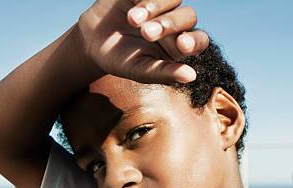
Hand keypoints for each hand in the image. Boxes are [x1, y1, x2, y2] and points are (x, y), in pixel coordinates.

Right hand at [78, 0, 208, 83]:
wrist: (94, 42)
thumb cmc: (123, 61)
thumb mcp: (141, 70)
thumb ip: (165, 73)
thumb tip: (191, 76)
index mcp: (180, 45)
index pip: (199, 40)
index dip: (195, 40)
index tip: (183, 44)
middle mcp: (176, 23)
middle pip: (188, 16)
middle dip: (170, 24)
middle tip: (147, 33)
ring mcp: (162, 4)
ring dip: (155, 7)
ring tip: (133, 20)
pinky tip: (133, 10)